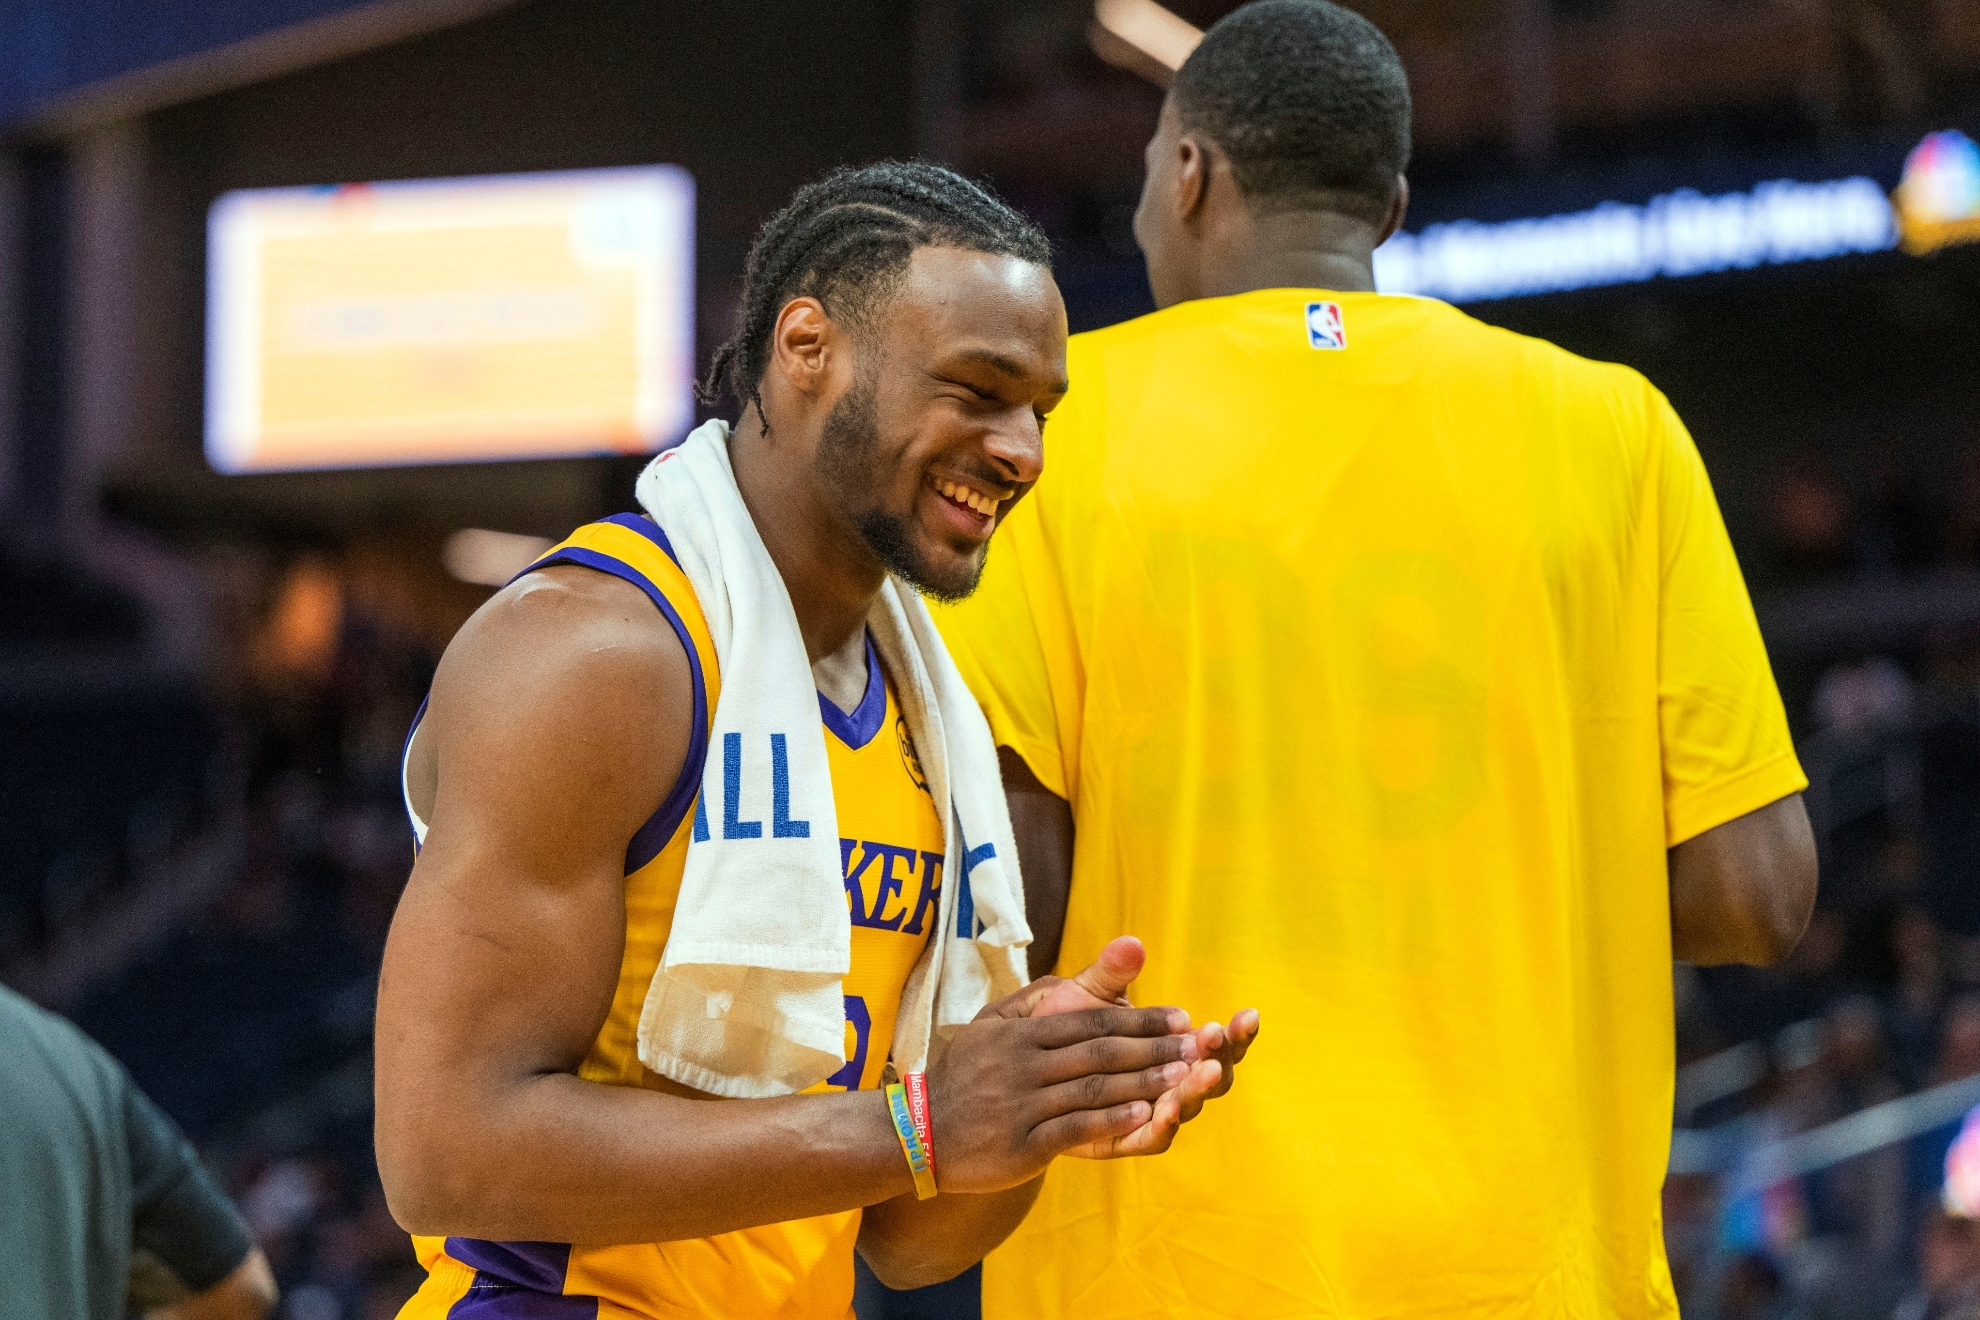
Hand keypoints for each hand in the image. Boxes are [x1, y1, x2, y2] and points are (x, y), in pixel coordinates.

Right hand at [925, 1004, 1199, 1193]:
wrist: (920, 1133)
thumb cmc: (966, 1074)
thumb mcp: (992, 1024)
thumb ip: (1036, 999)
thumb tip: (1063, 976)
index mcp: (1019, 1033)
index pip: (1090, 1021)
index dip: (1139, 1019)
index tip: (1180, 1018)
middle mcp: (1021, 1065)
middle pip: (1099, 1052)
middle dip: (1153, 1048)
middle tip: (1196, 1045)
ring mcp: (1021, 1106)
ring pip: (1092, 1089)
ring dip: (1143, 1083)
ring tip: (1183, 1078)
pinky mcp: (1021, 1145)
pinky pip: (1074, 1129)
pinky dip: (1112, 1122)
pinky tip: (1146, 1116)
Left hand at [998, 936, 1260, 1158]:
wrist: (1018, 1072)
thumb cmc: (1062, 1026)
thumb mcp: (1087, 994)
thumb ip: (1111, 973)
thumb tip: (1131, 943)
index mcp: (1174, 1046)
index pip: (1218, 1043)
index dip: (1237, 1033)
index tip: (1247, 1013)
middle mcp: (1171, 1081)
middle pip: (1213, 1078)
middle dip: (1220, 1058)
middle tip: (1216, 1038)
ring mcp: (1150, 1112)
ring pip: (1187, 1107)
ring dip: (1196, 1089)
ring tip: (1201, 1071)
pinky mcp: (1123, 1138)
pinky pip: (1151, 1138)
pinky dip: (1162, 1124)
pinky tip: (1165, 1108)